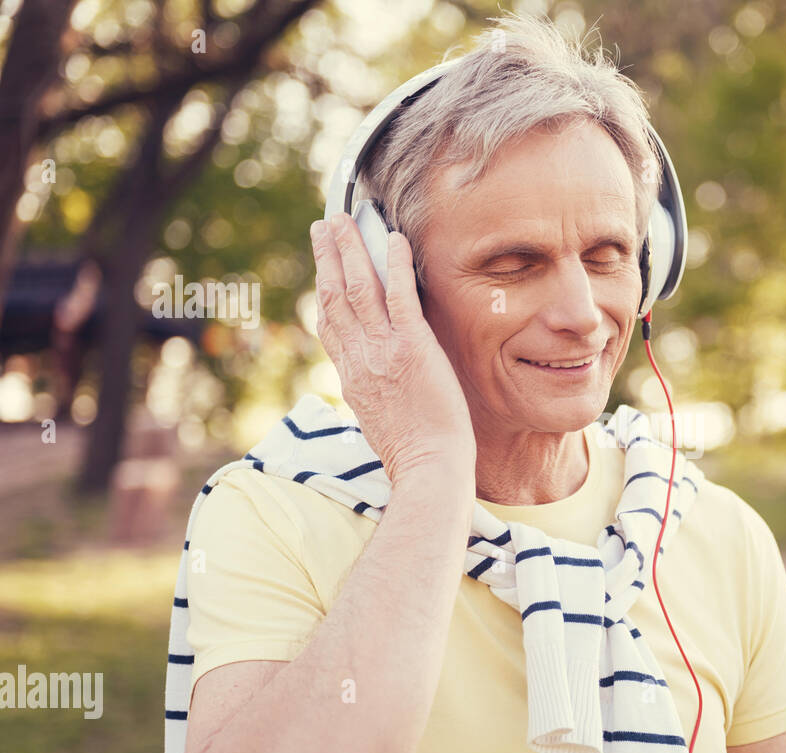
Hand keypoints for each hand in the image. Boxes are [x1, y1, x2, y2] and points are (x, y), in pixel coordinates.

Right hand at [310, 213, 475, 486]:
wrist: (429, 468)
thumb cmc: (413, 453)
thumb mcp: (377, 421)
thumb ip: (370, 392)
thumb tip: (371, 382)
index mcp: (350, 377)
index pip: (330, 325)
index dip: (324, 290)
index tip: (323, 267)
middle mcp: (359, 359)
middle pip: (336, 297)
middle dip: (329, 257)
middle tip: (325, 224)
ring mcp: (383, 351)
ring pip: (360, 289)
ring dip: (352, 249)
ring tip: (346, 219)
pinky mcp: (413, 348)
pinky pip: (400, 298)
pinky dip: (395, 265)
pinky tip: (393, 239)